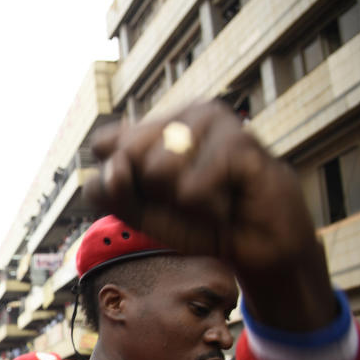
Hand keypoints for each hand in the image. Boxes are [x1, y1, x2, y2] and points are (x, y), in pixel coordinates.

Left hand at [85, 101, 335, 331]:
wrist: (256, 245)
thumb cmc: (196, 222)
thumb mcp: (137, 212)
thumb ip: (108, 190)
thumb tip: (115, 168)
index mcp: (157, 124)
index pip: (103, 143)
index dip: (119, 182)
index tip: (152, 193)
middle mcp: (183, 114)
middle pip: (126, 157)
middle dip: (151, 193)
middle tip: (187, 197)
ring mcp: (214, 122)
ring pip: (158, 170)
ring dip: (182, 202)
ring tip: (211, 198)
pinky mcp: (240, 142)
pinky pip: (192, 189)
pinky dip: (207, 209)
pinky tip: (230, 201)